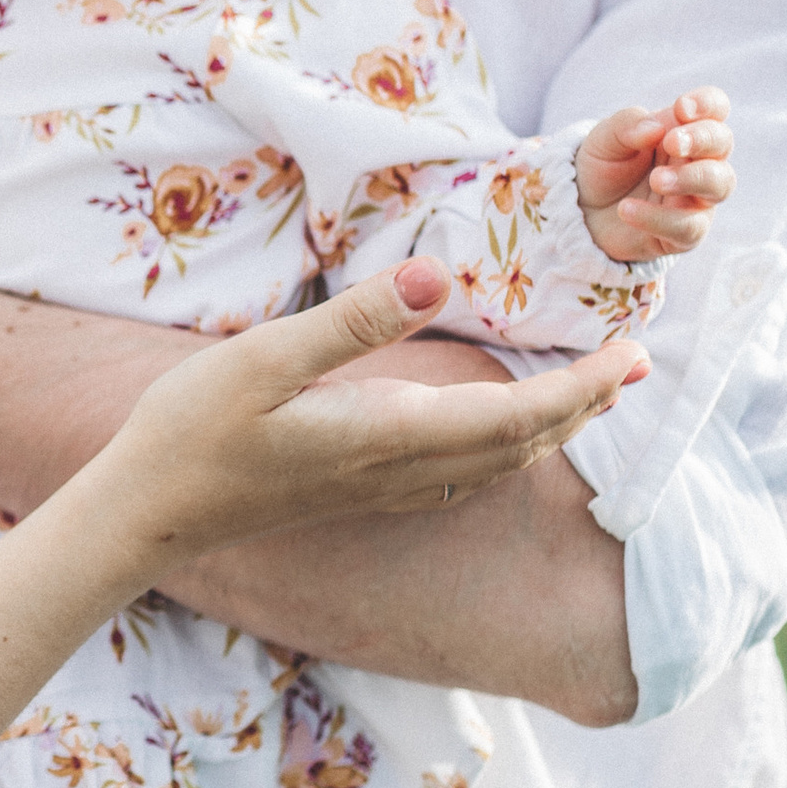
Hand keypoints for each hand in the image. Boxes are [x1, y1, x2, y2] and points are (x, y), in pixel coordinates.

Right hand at [105, 259, 650, 569]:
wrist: (150, 509)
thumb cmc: (193, 429)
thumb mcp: (264, 358)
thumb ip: (355, 321)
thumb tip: (435, 278)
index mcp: (390, 434)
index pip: (517, 415)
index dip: (583, 386)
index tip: (631, 354)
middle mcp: (400, 470)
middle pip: (521, 444)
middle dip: (585, 406)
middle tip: (637, 364)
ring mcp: (381, 489)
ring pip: (495, 464)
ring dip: (551, 430)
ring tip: (590, 395)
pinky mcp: (360, 492)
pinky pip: (460, 477)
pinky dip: (504, 451)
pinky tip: (500, 438)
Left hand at [577, 89, 734, 260]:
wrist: (584, 210)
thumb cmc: (604, 167)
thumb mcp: (605, 138)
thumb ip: (628, 126)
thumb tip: (656, 129)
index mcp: (683, 129)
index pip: (715, 108)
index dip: (708, 104)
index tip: (681, 109)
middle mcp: (698, 161)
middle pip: (723, 143)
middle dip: (701, 139)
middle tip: (671, 143)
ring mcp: (696, 197)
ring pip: (720, 184)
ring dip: (692, 178)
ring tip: (656, 180)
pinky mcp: (685, 233)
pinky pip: (687, 226)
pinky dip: (657, 217)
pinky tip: (627, 210)